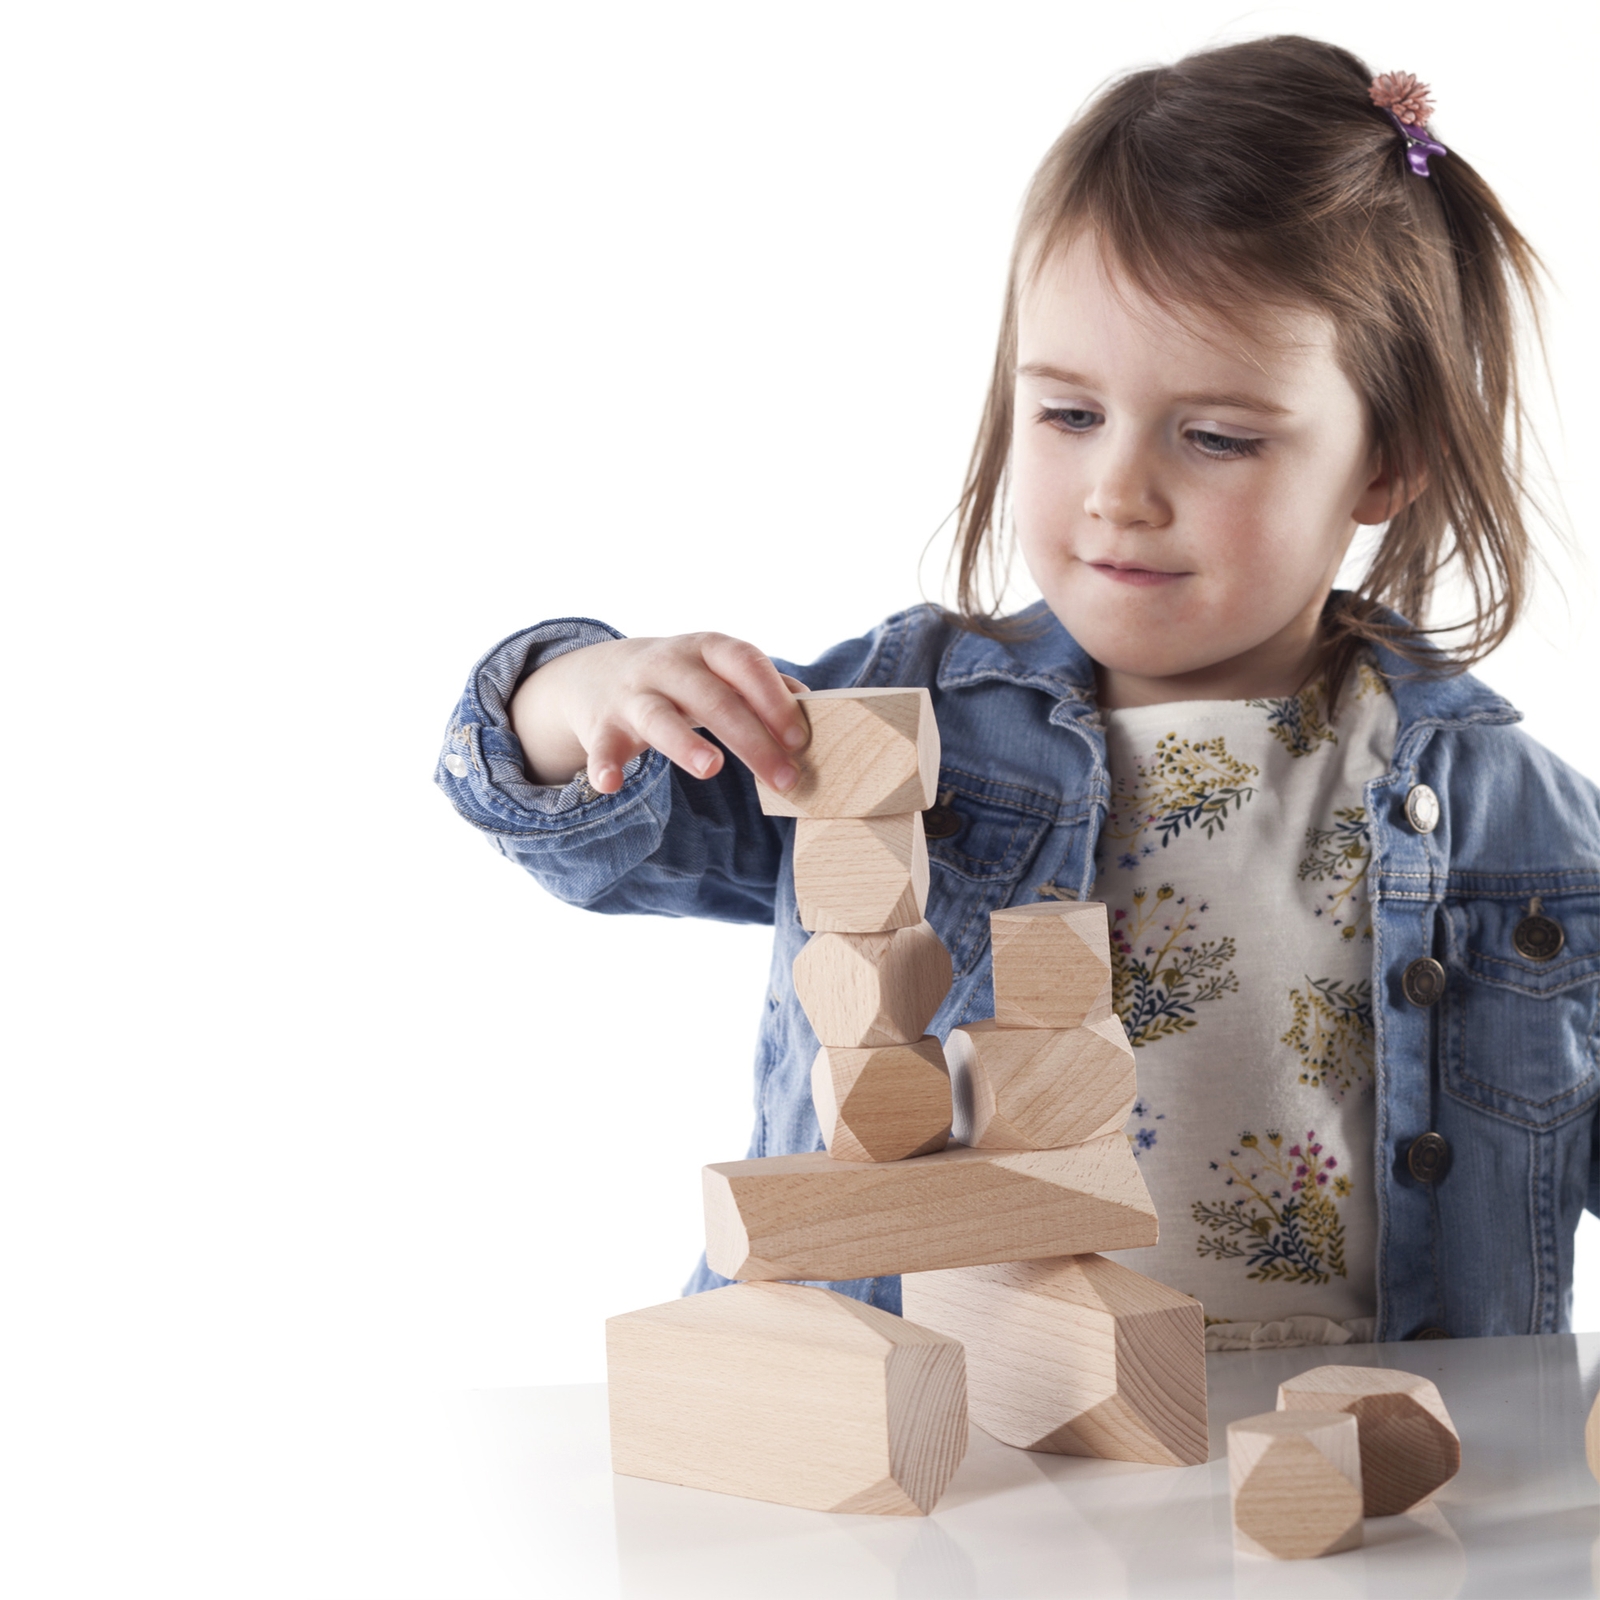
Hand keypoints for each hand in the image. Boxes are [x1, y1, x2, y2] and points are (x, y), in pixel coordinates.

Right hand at [509, 633, 810, 793]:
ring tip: (712, 769)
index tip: (799, 738)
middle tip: (785, 779)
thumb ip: (764, 686)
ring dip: (685, 743)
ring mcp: (632, 695)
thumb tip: (817, 707)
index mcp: (707, 648)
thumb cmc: (681, 678)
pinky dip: (604, 765)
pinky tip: (610, 784)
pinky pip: (602, 747)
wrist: (597, 674)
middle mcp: (668, 665)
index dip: (773, 698)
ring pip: (659, 718)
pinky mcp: (601, 726)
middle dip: (751, 739)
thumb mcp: (720, 670)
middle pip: (712, 699)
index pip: (745, 664)